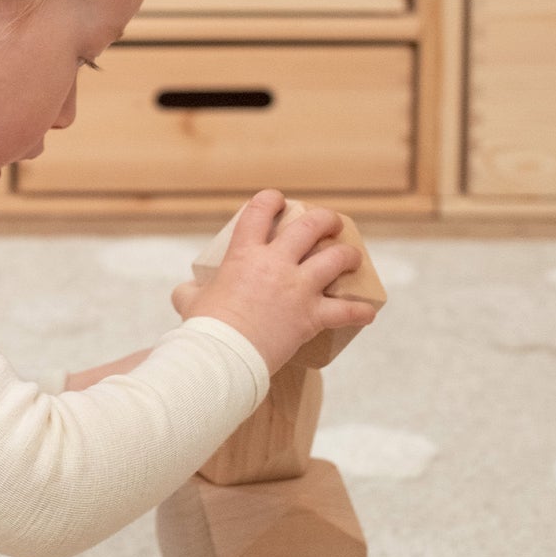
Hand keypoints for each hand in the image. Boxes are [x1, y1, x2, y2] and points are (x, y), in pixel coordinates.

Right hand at [170, 189, 376, 373]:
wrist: (222, 357)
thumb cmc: (203, 329)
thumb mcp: (188, 302)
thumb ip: (189, 291)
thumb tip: (187, 291)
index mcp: (244, 254)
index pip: (260, 210)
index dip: (271, 199)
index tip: (279, 200)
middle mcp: (276, 264)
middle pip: (311, 226)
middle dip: (325, 220)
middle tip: (329, 224)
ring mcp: (298, 288)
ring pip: (336, 259)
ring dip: (349, 255)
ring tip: (352, 257)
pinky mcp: (311, 316)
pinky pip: (346, 311)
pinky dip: (359, 311)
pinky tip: (368, 312)